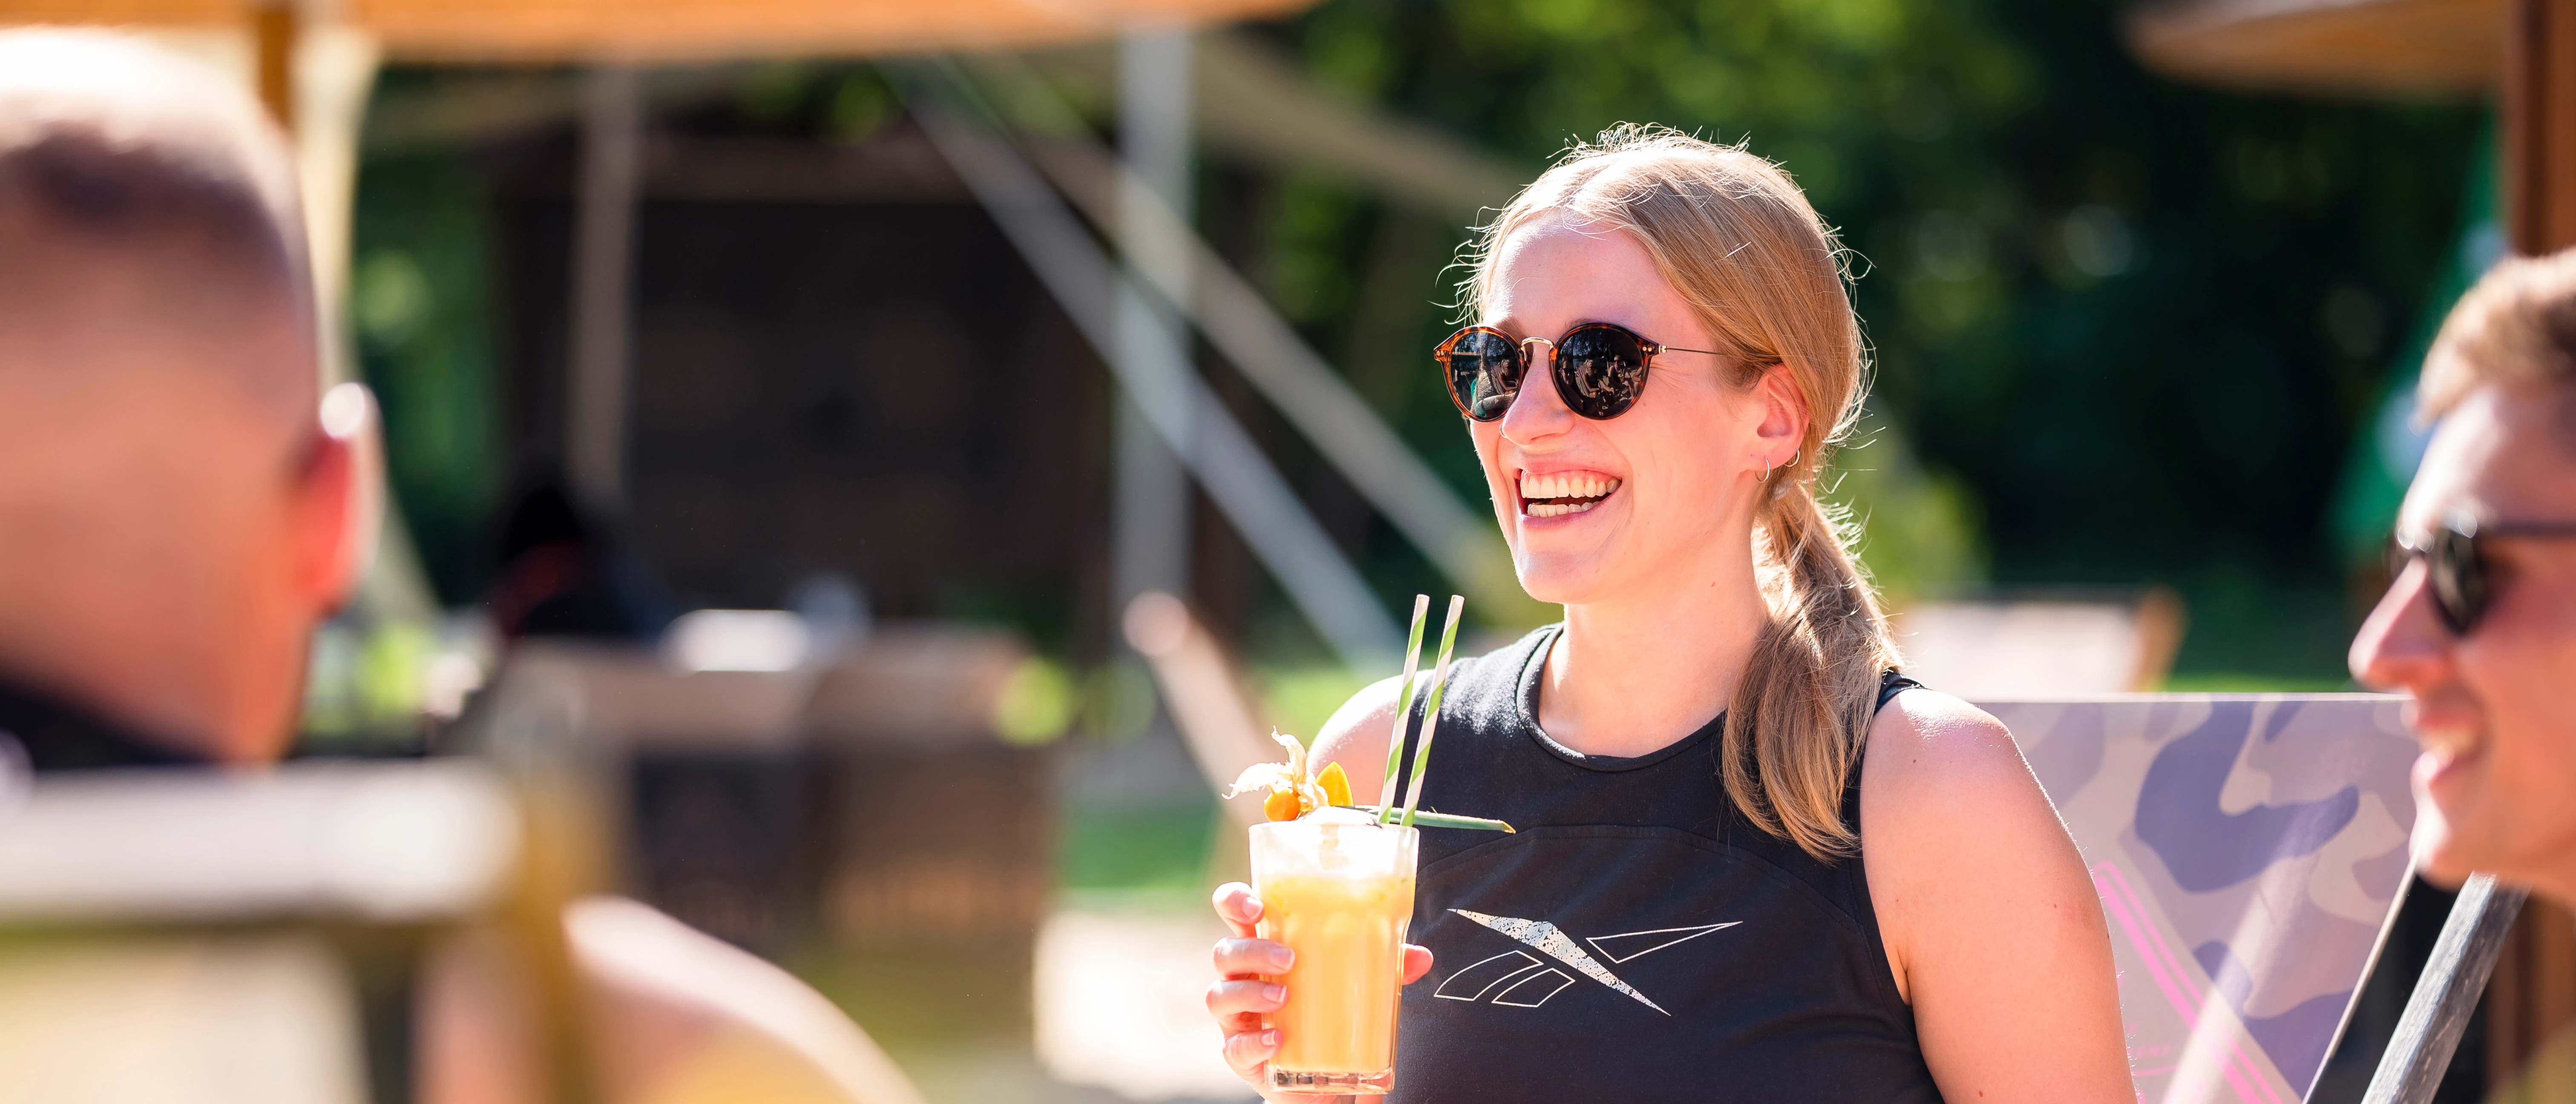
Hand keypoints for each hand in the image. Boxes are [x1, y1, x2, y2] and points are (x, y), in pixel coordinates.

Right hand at [1206, 881, 1432, 1102]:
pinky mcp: (1241, 1056)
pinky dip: (1254, 1042)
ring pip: (1219, 996)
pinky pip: (1234, 1048)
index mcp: (1265, 949)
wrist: (1318, 1076)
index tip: (1257, 904)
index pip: (1235, 914)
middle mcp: (1243, 979)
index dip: (1235, 901)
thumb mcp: (1356, 985)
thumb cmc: (1328, 1013)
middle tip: (1289, 957)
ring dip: (1251, 992)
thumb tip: (1422, 956)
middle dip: (1252, 949)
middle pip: (1225, 953)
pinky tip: (1278, 1040)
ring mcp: (1238, 1019)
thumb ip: (1384, 969)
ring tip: (1285, 995)